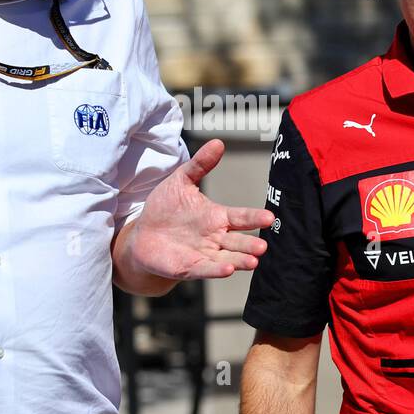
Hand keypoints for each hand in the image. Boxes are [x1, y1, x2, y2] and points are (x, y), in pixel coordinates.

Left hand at [125, 138, 274, 279]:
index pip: (241, 217)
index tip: (270, 217)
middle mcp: (216, 238)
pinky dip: (216, 270)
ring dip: (241, 260)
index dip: (255, 217)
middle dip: (250, 244)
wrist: (143, 235)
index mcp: (217, 217)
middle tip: (264, 246)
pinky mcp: (189, 267)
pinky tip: (228, 270)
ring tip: (254, 261)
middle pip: (238, 241)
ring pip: (227, 258)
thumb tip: (218, 142)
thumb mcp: (181, 181)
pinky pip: (205, 269)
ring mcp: (204, 254)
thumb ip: (200, 164)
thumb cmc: (165, 208)